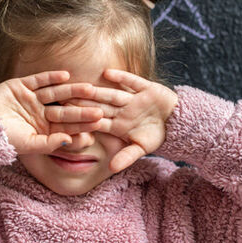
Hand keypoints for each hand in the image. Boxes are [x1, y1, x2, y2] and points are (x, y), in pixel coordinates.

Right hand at [0, 71, 104, 154]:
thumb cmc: (3, 139)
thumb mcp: (28, 145)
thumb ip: (49, 143)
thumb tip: (70, 140)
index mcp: (43, 129)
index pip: (67, 127)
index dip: (82, 125)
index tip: (99, 124)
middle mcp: (40, 113)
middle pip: (64, 110)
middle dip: (81, 109)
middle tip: (100, 107)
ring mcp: (31, 99)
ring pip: (55, 93)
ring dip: (71, 91)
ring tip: (88, 88)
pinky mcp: (20, 85)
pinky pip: (39, 80)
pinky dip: (51, 77)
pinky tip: (65, 75)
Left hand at [58, 68, 177, 172]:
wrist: (176, 123)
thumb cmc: (155, 135)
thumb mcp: (141, 148)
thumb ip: (126, 157)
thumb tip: (111, 169)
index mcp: (117, 124)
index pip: (96, 122)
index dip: (83, 121)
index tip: (66, 120)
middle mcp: (121, 110)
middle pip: (100, 106)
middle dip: (84, 103)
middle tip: (65, 98)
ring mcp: (132, 98)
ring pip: (112, 94)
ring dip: (98, 91)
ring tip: (83, 86)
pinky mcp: (145, 88)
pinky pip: (132, 82)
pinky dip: (121, 78)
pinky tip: (107, 73)